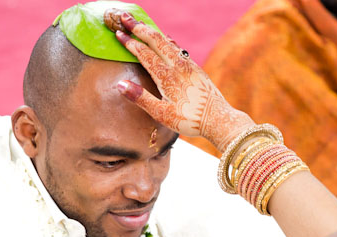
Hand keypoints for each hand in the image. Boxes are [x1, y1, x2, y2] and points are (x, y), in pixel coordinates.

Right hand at [109, 11, 253, 150]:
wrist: (218, 119)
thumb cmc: (189, 120)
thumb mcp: (162, 114)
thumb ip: (141, 98)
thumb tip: (120, 84)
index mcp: (166, 76)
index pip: (144, 53)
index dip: (130, 42)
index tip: (118, 33)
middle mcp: (177, 66)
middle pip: (155, 40)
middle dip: (139, 28)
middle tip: (124, 17)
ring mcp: (188, 65)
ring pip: (167, 42)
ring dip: (152, 31)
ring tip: (141, 24)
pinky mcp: (196, 68)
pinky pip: (178, 48)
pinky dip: (167, 40)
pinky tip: (166, 39)